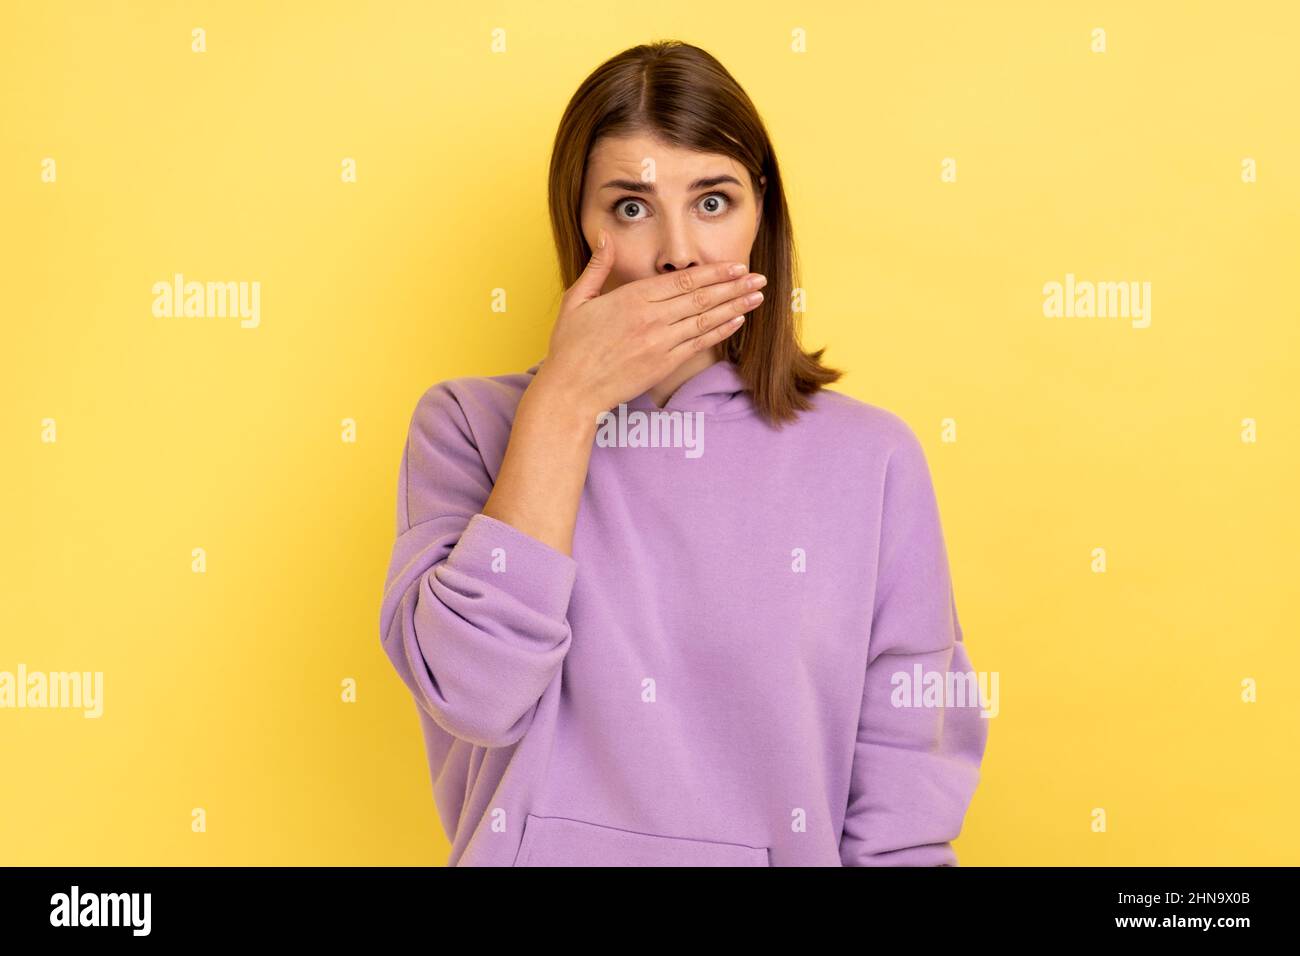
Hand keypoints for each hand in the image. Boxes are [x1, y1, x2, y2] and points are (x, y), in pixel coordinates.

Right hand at [533, 228, 765, 416]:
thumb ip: (596, 267)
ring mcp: (660, 343)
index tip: (735, 265)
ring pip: (705, 320)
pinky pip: (699, 344)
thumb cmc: (570, 346)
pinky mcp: (664, 364)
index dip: (713, 272)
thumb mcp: (576, 300)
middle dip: (733, 286)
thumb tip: (604, 237)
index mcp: (632, 298)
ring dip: (734, 306)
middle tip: (759, 278)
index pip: (683, 280)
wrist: (572, 391)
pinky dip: (720, 332)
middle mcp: (651, 318)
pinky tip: (737, 322)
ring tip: (757, 297)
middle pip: (701, 297)